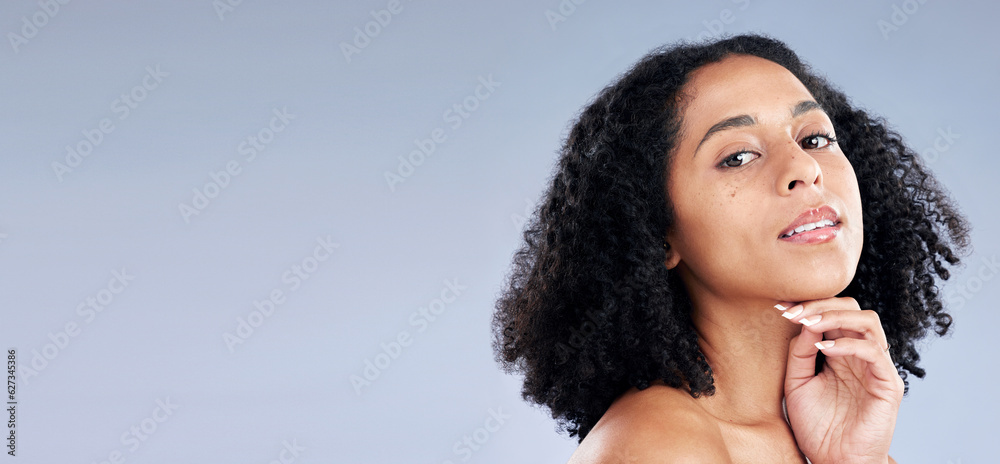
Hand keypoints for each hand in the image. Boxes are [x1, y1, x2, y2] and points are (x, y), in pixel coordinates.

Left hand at [776, 297, 903, 463]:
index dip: (807, 305)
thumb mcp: (796, 383)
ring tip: (807, 323)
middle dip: (820, 304)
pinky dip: (847, 344)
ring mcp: (876, 367)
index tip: (779, 306)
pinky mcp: (888, 384)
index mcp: (841, 352)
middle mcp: (860, 354)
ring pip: (867, 321)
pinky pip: (873, 351)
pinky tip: (823, 349)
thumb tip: (804, 321)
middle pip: (852, 308)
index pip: (832, 313)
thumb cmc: (816, 426)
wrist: (833, 460)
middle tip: (792, 312)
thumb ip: (799, 353)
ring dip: (834, 316)